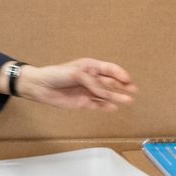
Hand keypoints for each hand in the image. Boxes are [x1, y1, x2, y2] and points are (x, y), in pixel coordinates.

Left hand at [0, 59, 137, 110]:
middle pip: (111, 82)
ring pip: (106, 95)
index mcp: (90, 67)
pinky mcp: (83, 103)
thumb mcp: (76, 74)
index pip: (110, 69)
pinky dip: (106, 107)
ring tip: (129, 101)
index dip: (120, 74)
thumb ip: (92, 83)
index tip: (127, 80)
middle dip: (123, 86)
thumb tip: (105, 94)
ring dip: (117, 97)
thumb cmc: (56, 74)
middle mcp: (92, 79)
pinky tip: (114, 108)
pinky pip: (97, 105)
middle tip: (134, 90)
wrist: (40, 86)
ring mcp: (88, 91)